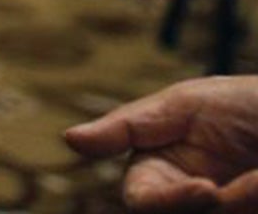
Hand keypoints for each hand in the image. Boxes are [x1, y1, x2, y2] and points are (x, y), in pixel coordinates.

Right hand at [64, 75, 257, 209]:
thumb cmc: (243, 103)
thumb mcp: (185, 105)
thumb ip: (129, 126)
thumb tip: (68, 140)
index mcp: (159, 172)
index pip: (144, 200)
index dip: (169, 203)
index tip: (209, 190)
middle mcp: (187, 198)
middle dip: (215, 206)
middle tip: (248, 186)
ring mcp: (224, 211)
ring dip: (248, 202)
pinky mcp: (248, 213)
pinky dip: (257, 202)